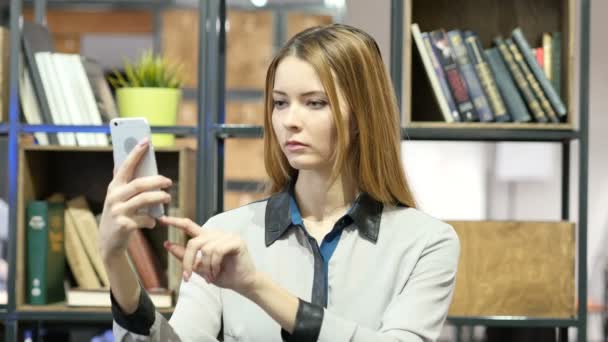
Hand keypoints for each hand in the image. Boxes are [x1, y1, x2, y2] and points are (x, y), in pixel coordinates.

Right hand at [99, 138, 172, 261]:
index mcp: (114, 187)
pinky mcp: (124, 225)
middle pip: (139, 184)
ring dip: (159, 198)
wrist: (109, 242)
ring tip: (167, 198)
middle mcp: (114, 197)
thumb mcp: (119, 198)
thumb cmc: (120, 215)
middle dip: (157, 181)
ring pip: (144, 200)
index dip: (136, 153)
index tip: (146, 140)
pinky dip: (152, 220)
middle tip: (169, 182)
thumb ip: (128, 184)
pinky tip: (154, 222)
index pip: (125, 166)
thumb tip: (142, 162)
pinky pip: (145, 219)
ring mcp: (118, 211)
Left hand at [159, 216, 257, 295]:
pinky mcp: (236, 241)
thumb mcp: (200, 268)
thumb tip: (168, 245)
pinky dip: (214, 265)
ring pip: (205, 248)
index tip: (162, 219)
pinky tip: (217, 272)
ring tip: (211, 276)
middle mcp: (217, 234)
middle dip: (188, 260)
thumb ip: (185, 256)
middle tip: (187, 277)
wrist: (243, 284)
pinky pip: (217, 251)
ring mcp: (228, 236)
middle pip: (194, 242)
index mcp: (208, 238)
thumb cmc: (225, 275)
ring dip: (206, 267)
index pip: (189, 226)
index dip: (175, 222)